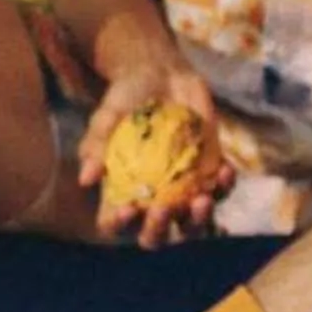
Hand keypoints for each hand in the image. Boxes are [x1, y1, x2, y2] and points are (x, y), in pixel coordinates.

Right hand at [77, 57, 228, 247]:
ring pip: (194, 222)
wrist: (163, 75)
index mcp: (121, 192)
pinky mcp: (210, 173)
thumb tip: (86, 179)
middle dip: (160, 230)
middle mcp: (152, 199)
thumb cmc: (127, 99)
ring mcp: (183, 190)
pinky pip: (221, 189)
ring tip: (201, 199)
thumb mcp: (107, 117)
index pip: (114, 224)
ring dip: (200, 218)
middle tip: (164, 209)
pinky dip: (224, 185)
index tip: (128, 208)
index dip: (119, 225)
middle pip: (156, 235)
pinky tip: (223, 169)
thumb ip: (96, 144)